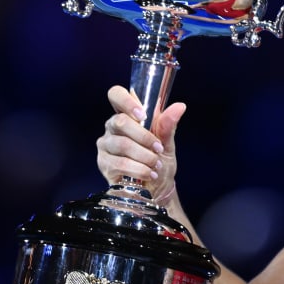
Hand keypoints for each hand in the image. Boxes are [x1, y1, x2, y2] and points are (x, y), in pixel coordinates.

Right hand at [97, 85, 186, 203]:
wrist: (157, 189)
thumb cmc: (159, 161)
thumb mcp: (167, 143)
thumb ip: (168, 125)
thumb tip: (180, 106)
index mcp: (127, 115)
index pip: (116, 95)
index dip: (126, 101)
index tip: (143, 115)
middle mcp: (112, 127)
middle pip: (120, 121)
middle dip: (144, 137)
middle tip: (158, 149)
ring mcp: (105, 145)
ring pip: (122, 144)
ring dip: (144, 156)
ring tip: (156, 164)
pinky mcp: (104, 164)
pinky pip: (119, 163)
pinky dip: (138, 169)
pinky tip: (148, 174)